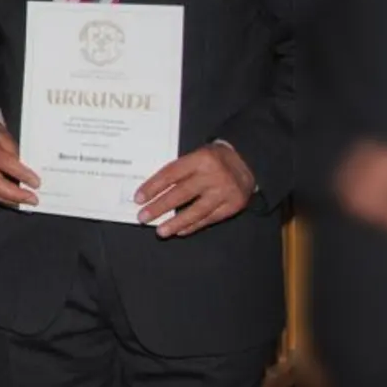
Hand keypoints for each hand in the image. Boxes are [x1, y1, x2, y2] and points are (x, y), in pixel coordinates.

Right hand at [0, 121, 39, 207]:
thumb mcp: (7, 138)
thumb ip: (16, 154)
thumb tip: (28, 173)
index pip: (5, 163)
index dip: (21, 174)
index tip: (36, 183)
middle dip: (16, 194)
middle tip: (33, 199)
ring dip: (12, 200)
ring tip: (28, 202)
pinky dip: (5, 200)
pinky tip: (17, 201)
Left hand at [135, 142, 254, 237]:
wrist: (247, 161)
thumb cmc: (213, 159)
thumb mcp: (196, 155)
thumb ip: (178, 170)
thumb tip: (152, 192)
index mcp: (200, 159)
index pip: (171, 174)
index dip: (153, 187)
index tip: (138, 199)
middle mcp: (213, 175)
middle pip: (181, 194)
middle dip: (159, 207)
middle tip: (143, 217)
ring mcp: (225, 192)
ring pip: (196, 211)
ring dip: (175, 223)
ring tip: (160, 231)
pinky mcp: (233, 205)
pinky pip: (209, 218)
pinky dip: (193, 225)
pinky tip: (180, 230)